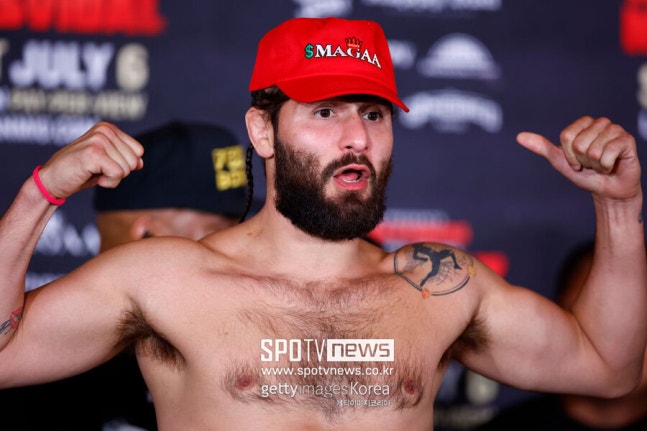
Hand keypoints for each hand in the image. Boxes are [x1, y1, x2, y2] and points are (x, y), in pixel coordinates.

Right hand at [35, 122, 143, 198]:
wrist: (51, 181)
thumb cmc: (79, 171)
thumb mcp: (106, 162)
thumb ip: (124, 158)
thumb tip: (141, 163)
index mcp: (108, 128)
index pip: (138, 151)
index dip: (125, 164)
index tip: (105, 165)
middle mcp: (104, 130)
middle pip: (134, 161)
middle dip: (119, 172)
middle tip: (98, 171)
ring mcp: (99, 140)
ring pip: (127, 169)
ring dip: (113, 178)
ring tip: (94, 173)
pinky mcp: (94, 153)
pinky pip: (118, 175)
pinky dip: (109, 183)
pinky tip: (94, 178)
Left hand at [516, 116, 641, 201]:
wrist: (607, 190)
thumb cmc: (585, 174)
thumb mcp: (560, 161)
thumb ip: (542, 147)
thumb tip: (519, 137)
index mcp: (583, 124)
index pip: (566, 136)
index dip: (569, 155)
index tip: (576, 162)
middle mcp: (600, 123)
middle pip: (578, 143)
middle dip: (582, 160)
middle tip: (590, 164)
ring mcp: (615, 130)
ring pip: (593, 149)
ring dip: (595, 164)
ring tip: (601, 165)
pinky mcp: (627, 140)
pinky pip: (609, 153)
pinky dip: (606, 166)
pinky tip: (611, 166)